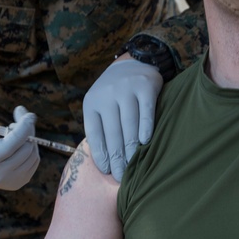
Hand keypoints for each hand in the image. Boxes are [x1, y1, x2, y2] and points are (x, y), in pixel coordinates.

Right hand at [0, 106, 39, 189]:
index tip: (29, 115)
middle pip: (25, 149)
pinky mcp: (20, 182)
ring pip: (33, 154)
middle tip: (14, 122)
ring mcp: (10, 182)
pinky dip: (31, 147)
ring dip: (29, 138)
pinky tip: (18, 143)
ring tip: (13, 132)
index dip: (22, 129)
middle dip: (25, 130)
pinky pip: (35, 160)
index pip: (9, 146)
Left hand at [83, 58, 163, 182]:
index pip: (94, 132)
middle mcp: (107, 94)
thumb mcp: (101, 104)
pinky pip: (146, 111)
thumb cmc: (115, 94)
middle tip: (121, 176)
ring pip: (129, 124)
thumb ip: (101, 127)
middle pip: (112, 132)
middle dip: (117, 157)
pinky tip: (145, 142)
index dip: (100, 153)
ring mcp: (126, 89)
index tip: (106, 170)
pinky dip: (146, 128)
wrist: (134, 63)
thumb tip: (104, 161)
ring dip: (131, 148)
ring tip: (133, 165)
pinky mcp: (145, 86)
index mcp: (92, 101)